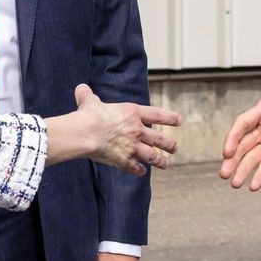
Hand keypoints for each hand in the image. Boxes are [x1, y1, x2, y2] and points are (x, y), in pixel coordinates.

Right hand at [46, 84, 180, 172]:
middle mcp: (137, 130)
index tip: (179, 121)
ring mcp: (132, 147)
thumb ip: (88, 96)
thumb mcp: (89, 101)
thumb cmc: (88, 115)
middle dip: (170, 144)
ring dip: (161, 161)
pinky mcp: (123, 161)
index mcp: (133, 113)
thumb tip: (81, 89)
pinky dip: (139, 171)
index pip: (158, 115)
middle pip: (161, 139)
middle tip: (174, 148)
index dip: (171, 118)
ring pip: (153, 156)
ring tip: (165, 164)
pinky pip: (135, 168)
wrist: (84, 133)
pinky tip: (141, 172)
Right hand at [218, 80, 260, 190]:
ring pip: (252, 157)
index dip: (233, 137)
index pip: (243, 124)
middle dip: (232, 159)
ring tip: (234, 184)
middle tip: (223, 174)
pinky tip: (253, 187)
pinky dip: (260, 176)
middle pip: (242, 144)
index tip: (227, 152)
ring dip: (242, 170)